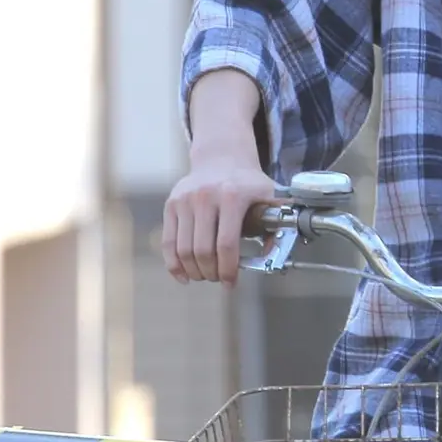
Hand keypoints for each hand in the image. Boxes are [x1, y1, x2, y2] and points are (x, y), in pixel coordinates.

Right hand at [163, 149, 281, 286]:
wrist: (221, 158)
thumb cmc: (247, 183)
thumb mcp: (267, 197)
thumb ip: (274, 225)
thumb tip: (273, 257)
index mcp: (232, 196)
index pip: (227, 243)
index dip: (228, 269)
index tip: (231, 283)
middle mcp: (205, 197)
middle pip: (203, 250)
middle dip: (211, 272)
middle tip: (218, 279)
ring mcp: (185, 200)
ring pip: (184, 249)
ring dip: (194, 271)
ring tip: (205, 276)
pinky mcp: (171, 204)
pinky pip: (168, 241)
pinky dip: (173, 263)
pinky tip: (183, 275)